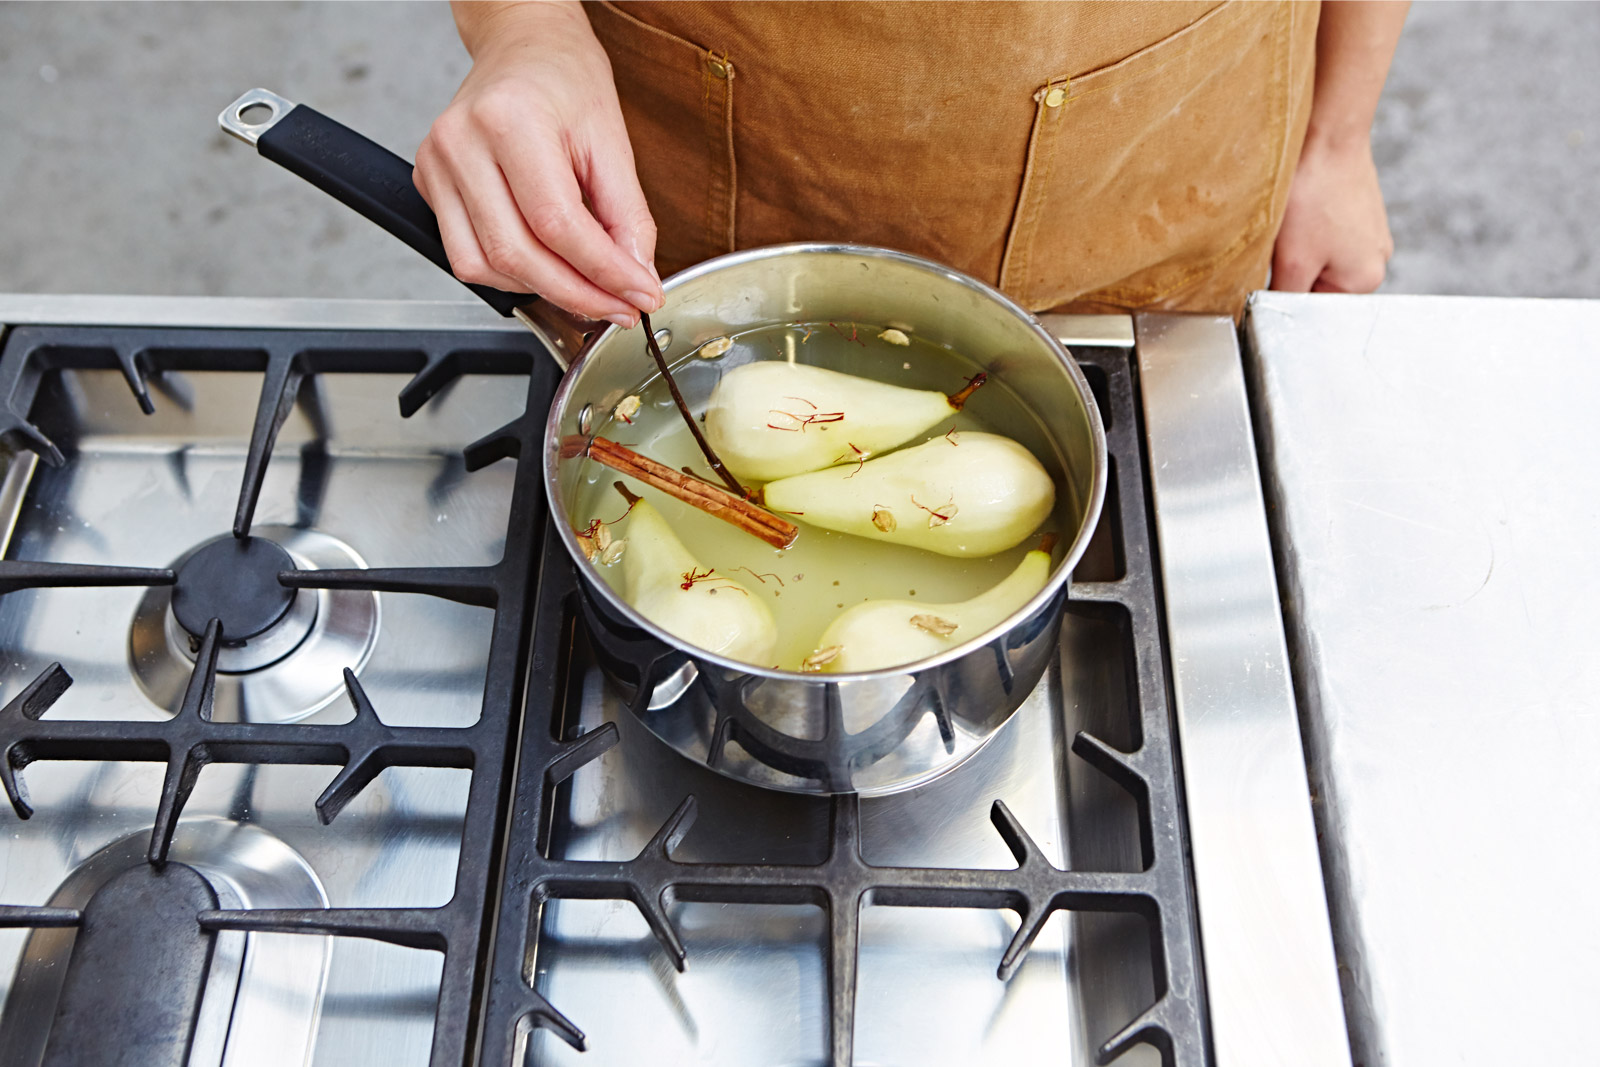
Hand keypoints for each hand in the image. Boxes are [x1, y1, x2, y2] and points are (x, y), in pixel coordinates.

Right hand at [415, 1, 662, 325]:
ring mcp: (436, 164)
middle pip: (517, 254)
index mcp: (510, 120)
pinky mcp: (429, 183)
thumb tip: (637, 279)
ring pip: (484, 267)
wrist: (523, 45)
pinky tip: (545, 265)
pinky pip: (467, 257)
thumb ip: (628, 218)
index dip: (604, 273)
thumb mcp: (612, 141)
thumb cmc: (565, 79)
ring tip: (585, 286)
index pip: (558, 225)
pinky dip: (510, 276)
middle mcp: (461, 143)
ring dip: (542, 290)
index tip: (640, 295)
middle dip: (577, 295)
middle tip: (618, 307)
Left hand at [1270, 133, 1394, 293]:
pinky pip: (1328, 234)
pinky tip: (1305, 209)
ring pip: (1321, 258)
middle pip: (1319, 282)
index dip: (1288, 291)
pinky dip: (1312, 227)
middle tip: (1285, 241)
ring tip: (1297, 222)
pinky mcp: (1362, 212)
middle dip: (1296, 268)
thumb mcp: (1292, 262)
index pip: (1315, 307)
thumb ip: (1286, 297)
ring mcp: (1372, 234)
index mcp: (1366, 280)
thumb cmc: (1314, 196)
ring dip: (1302, 247)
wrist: (1327, 137)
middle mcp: (1378, 260)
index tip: (1278, 267)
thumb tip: (1274, 313)